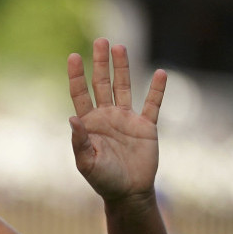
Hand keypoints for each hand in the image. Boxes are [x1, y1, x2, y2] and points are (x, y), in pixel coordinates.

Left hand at [67, 38, 166, 202]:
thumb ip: (79, 141)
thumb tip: (72, 117)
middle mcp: (107, 116)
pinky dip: (156, 90)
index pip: (81, 94)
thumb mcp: (86, 162)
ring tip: (120, 47)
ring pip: (124, 87)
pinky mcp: (146, 127)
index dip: (78, 76)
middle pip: (103, 83)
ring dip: (123, 68)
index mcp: (89, 123)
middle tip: (100, 40)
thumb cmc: (103, 180)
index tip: (74, 56)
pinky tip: (160, 73)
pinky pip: (152, 104)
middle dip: (101, 63)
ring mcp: (127, 120)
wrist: (129, 193)